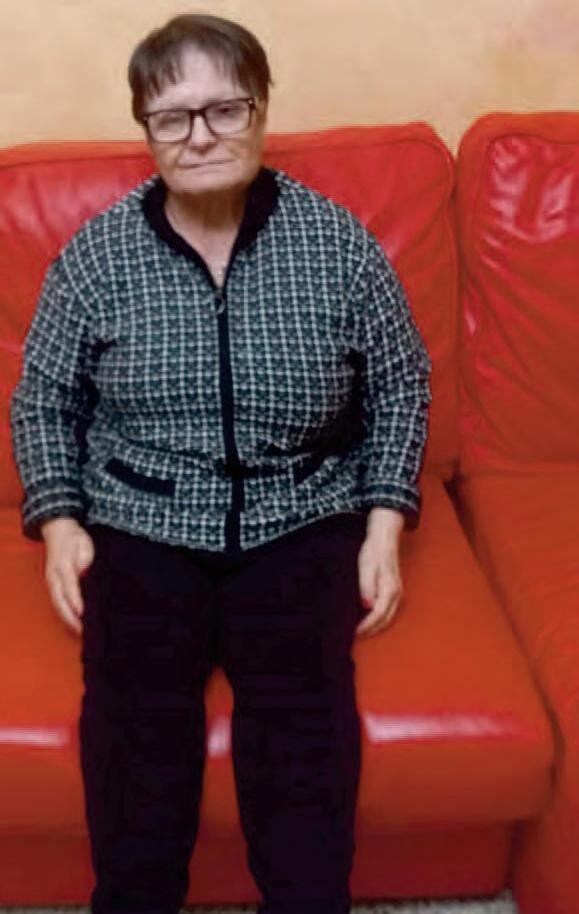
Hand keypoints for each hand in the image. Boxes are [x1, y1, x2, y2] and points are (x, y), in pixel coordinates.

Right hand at [41, 517, 95, 635]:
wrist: (58, 529)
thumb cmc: (74, 538)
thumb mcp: (84, 544)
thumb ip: (85, 560)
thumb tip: (85, 574)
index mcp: (63, 564)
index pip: (70, 585)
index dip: (75, 599)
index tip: (82, 612)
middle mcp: (55, 575)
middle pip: (60, 600)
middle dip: (70, 617)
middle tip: (82, 630)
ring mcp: (52, 580)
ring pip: (57, 603)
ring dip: (67, 618)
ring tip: (80, 631)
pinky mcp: (53, 584)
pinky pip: (58, 601)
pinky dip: (65, 613)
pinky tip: (74, 622)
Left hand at [356, 508, 403, 637]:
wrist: (384, 538)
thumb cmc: (373, 551)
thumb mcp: (366, 566)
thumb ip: (367, 586)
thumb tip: (367, 605)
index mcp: (389, 589)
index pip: (378, 614)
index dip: (367, 625)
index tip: (355, 632)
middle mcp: (396, 593)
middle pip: (386, 619)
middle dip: (372, 629)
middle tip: (356, 636)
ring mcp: (397, 592)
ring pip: (389, 616)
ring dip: (377, 625)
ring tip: (362, 631)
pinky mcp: (394, 589)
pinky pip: (389, 609)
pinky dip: (380, 618)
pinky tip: (369, 618)